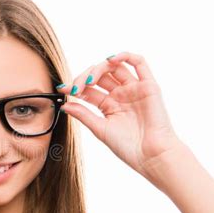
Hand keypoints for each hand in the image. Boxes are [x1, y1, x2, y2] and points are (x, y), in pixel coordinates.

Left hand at [56, 51, 181, 177]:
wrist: (151, 156)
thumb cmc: (128, 147)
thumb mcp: (100, 129)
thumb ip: (83, 115)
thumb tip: (63, 105)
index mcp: (109, 105)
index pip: (89, 90)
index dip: (74, 87)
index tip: (62, 89)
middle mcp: (121, 95)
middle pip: (100, 75)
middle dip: (84, 78)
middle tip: (75, 88)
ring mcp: (134, 89)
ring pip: (115, 67)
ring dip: (99, 67)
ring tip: (89, 80)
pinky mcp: (149, 86)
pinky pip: (139, 63)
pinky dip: (125, 56)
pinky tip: (111, 60)